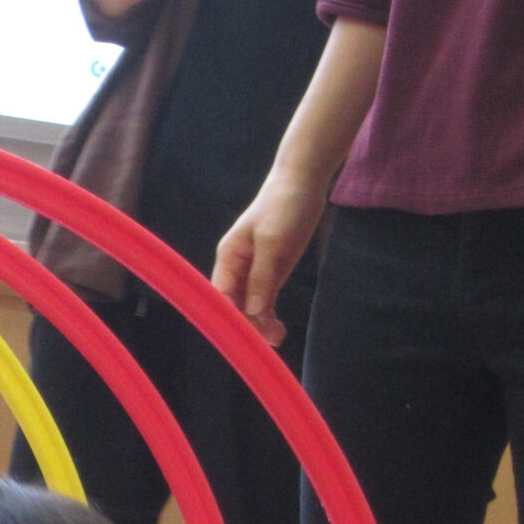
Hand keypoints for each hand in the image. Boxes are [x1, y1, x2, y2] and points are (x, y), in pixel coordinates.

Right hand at [213, 165, 327, 344]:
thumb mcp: (272, 240)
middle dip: (248, 324)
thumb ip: (261, 275)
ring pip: (250, 308)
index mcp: (229, 257)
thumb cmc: (283, 206)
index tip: (241, 335)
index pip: (220, 294)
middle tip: (269, 338)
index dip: (227, 316)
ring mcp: (254, 273)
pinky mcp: (271, 274)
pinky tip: (279, 330)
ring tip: (279, 336)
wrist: (302, 185)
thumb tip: (251, 310)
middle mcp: (236, 269)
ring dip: (261, 324)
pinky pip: (265, 303)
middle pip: (234, 305)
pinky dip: (270, 317)